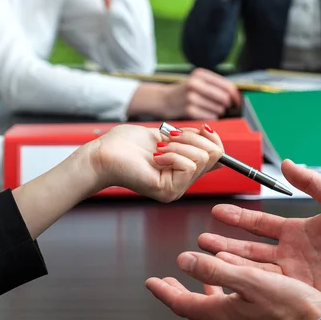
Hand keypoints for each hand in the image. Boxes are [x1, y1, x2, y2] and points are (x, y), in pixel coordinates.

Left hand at [85, 123, 223, 202]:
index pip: (218, 158)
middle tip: (170, 138)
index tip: (201, 128)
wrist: (103, 154)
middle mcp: (183, 183)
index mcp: (183, 171)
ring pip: (202, 158)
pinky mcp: (169, 190)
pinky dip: (172, 154)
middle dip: (193, 138)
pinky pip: (188, 165)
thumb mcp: (166, 136)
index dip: (213, 139)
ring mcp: (177, 189)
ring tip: (160, 148)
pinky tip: (156, 157)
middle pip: (214, 155)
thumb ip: (189, 139)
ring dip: (179, 145)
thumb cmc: (126, 145)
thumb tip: (211, 137)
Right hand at [129, 68, 239, 119]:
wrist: (163, 99)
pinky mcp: (189, 110)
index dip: (236, 95)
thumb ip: (216, 85)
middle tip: (224, 106)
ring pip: (219, 109)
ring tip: (208, 108)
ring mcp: (191, 97)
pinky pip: (210, 117)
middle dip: (227, 104)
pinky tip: (203, 113)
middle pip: (224, 98)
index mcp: (200, 74)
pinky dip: (210, 116)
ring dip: (218, 111)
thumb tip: (236, 96)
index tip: (238, 101)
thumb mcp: (198, 81)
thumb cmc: (186, 92)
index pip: (227, 85)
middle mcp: (195, 84)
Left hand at [146, 252, 320, 319]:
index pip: (182, 305)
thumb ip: (215, 271)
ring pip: (213, 308)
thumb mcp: (249, 281)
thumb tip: (185, 261)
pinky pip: (230, 308)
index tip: (152, 282)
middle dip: (178, 293)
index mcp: (223, 313)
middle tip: (165, 283)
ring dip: (201, 292)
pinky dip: (223, 294)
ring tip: (196, 280)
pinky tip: (233, 285)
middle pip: (194, 308)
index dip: (164, 292)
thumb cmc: (292, 308)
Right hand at [198, 160, 320, 307]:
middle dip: (225, 242)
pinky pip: (270, 284)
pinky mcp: (299, 290)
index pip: (259, 224)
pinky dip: (250, 280)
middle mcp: (290, 252)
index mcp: (296, 231)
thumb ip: (310, 181)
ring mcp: (293, 272)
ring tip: (209, 257)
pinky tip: (233, 276)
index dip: (238, 218)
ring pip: (254, 267)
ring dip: (232, 262)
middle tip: (203, 240)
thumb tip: (289, 163)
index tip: (219, 212)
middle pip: (249, 248)